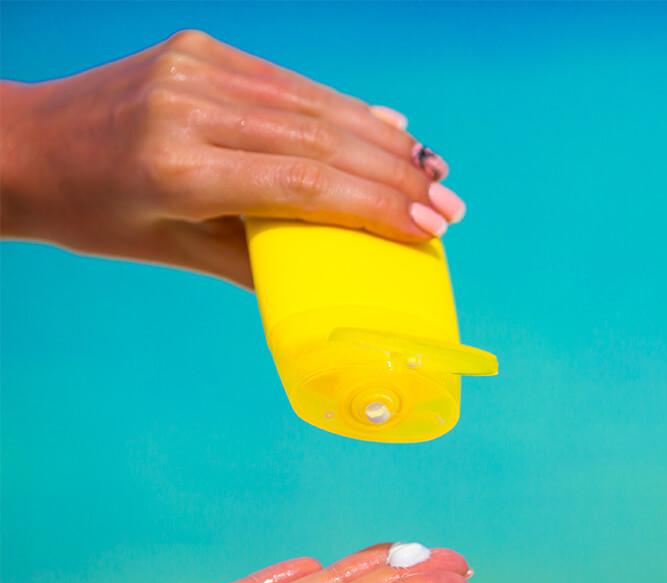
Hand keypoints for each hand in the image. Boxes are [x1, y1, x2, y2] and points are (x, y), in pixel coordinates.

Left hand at [0, 30, 465, 287]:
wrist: (25, 145)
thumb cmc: (96, 214)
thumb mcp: (173, 253)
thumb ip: (258, 260)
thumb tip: (337, 278)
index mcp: (176, 169)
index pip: (303, 184)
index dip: (376, 207)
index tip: (429, 230)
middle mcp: (190, 107)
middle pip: (320, 139)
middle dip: (395, 177)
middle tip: (450, 207)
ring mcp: (196, 67)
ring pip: (314, 104)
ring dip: (381, 142)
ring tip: (432, 173)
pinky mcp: (201, 47)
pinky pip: (290, 82)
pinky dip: (343, 109)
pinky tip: (384, 131)